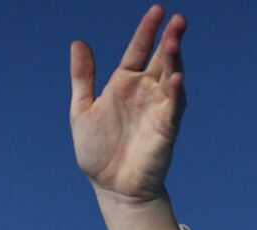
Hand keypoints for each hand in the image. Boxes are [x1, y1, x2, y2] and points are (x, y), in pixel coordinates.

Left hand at [69, 6, 185, 203]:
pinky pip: (173, 106)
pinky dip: (176, 91)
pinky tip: (176, 77)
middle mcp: (145, 92)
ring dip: (174, 59)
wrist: (111, 186)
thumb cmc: (98, 151)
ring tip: (175, 40)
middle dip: (170, 39)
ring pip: (171, 77)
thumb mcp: (82, 110)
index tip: (156, 11)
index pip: (138, 50)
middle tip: (178, 19)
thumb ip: (82, 78)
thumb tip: (78, 43)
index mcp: (124, 84)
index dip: (146, 31)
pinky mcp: (166, 128)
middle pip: (161, 59)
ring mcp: (158, 108)